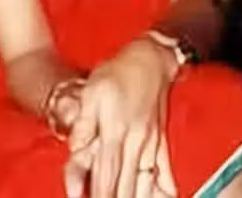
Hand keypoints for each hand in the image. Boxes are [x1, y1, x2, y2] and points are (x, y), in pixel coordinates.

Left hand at [63, 37, 178, 197]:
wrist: (150, 58)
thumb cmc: (118, 72)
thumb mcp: (92, 91)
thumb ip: (84, 122)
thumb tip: (75, 147)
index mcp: (114, 131)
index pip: (105, 176)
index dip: (98, 197)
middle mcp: (135, 143)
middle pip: (125, 187)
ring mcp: (151, 144)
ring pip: (145, 184)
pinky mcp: (161, 141)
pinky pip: (165, 173)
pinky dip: (165, 191)